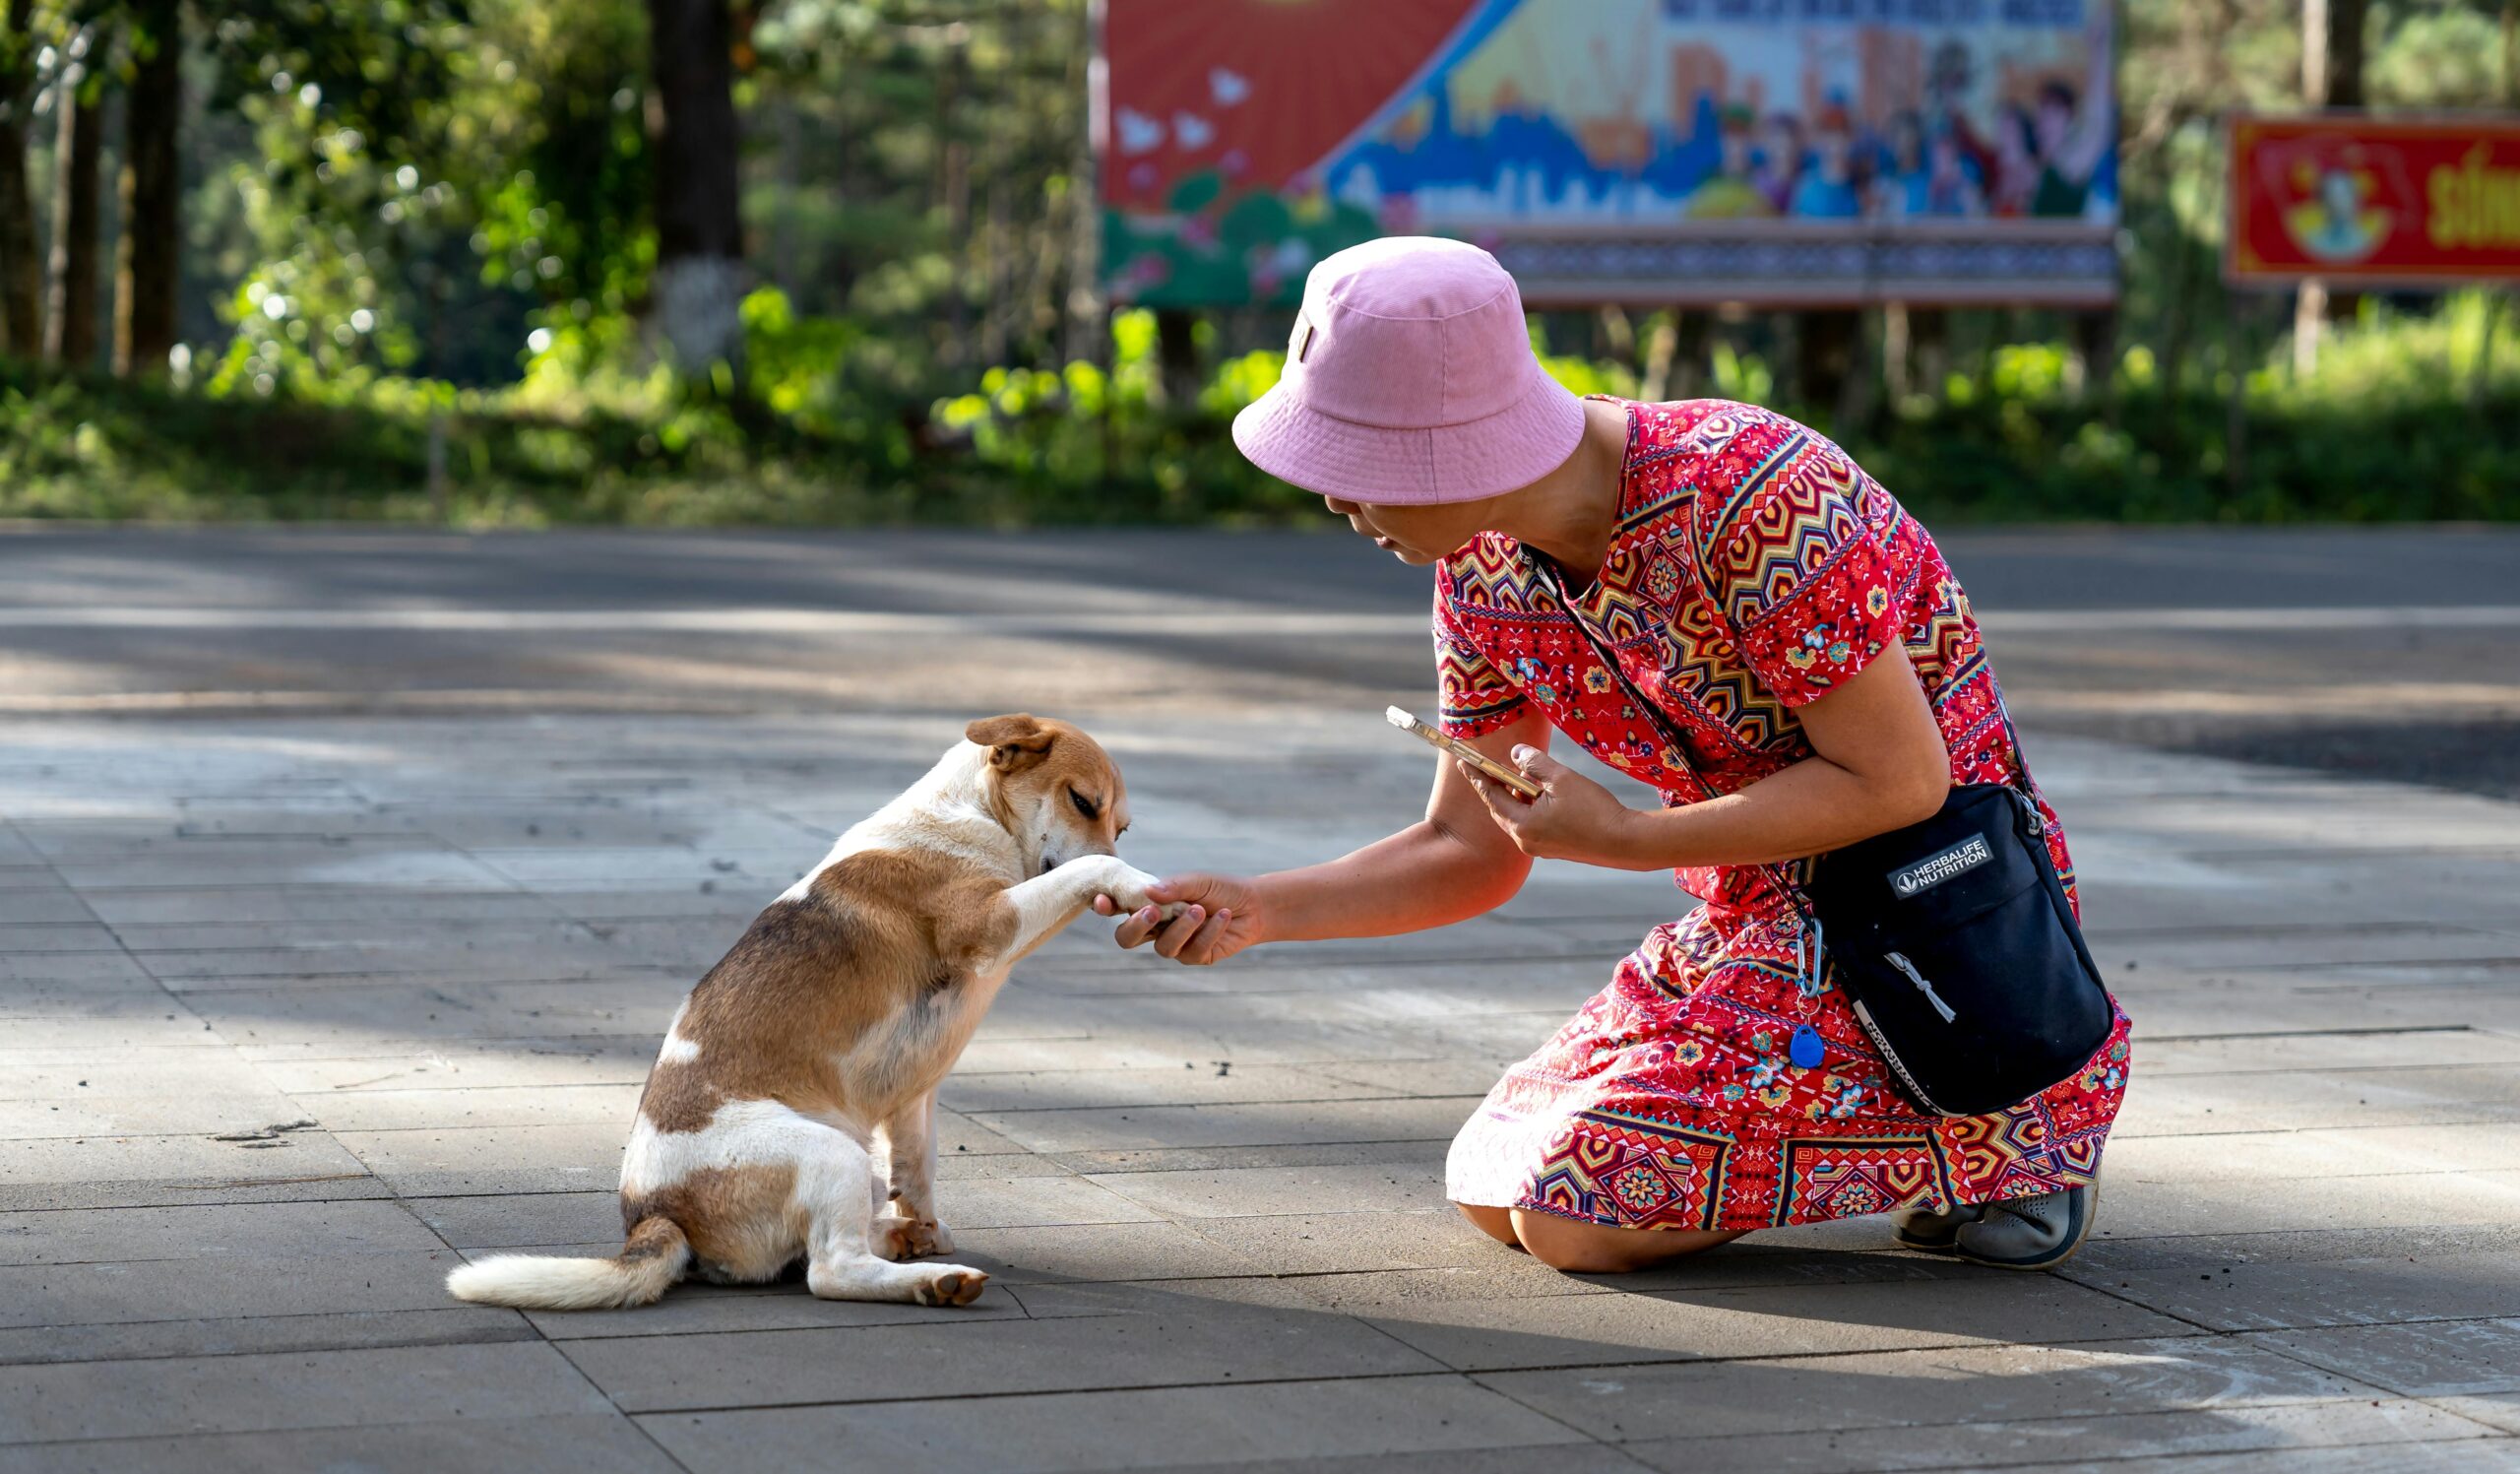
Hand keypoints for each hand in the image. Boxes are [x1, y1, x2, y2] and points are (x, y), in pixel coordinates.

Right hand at [1091, 871, 1261, 965]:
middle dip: (1136, 926)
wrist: (1254, 906)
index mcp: (1150, 904)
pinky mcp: (1195, 956)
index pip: (1119, 908)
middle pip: (1127, 939)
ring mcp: (1174, 944)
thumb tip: (1149, 892)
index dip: (1105, 907)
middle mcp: (1157, 927)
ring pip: (1163, 947)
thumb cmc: (1221, 889)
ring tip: (1200, 909)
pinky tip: (1222, 916)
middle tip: (1154, 911)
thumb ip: (1174, 887)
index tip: (1102, 901)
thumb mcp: (1197, 882)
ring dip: (1182, 927)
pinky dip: (1208, 932)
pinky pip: (1192, 951)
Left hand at [1457, 745, 1643, 867]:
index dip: (1478, 777)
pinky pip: (1532, 823)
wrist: (1625, 842)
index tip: (1464, 762)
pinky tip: (1548, 793)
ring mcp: (1539, 847)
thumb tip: (1516, 753)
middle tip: (1499, 765)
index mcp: (1522, 825)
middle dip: (1500, 785)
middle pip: (1502, 808)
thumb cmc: (1594, 809)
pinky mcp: (1553, 848)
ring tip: (1534, 775)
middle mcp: (1525, 841)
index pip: (1491, 796)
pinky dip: (1533, 806)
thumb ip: (1534, 763)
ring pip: (1519, 815)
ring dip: (1520, 795)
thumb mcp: (1561, 778)